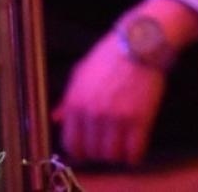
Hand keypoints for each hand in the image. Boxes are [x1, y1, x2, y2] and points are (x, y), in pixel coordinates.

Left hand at [53, 33, 165, 166]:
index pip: (71, 143)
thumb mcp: (81, 72)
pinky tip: (135, 147)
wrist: (141, 42)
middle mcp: (92, 113)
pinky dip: (134, 154)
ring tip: (123, 144)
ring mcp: (116, 117)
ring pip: (112, 156)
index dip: (80, 150)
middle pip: (92, 153)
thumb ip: (68, 98)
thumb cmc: (110, 55)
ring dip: (117, 154)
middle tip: (109, 143)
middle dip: (100, 152)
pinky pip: (133, 152)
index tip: (89, 148)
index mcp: (76, 103)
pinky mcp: (139, 119)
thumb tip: (56, 118)